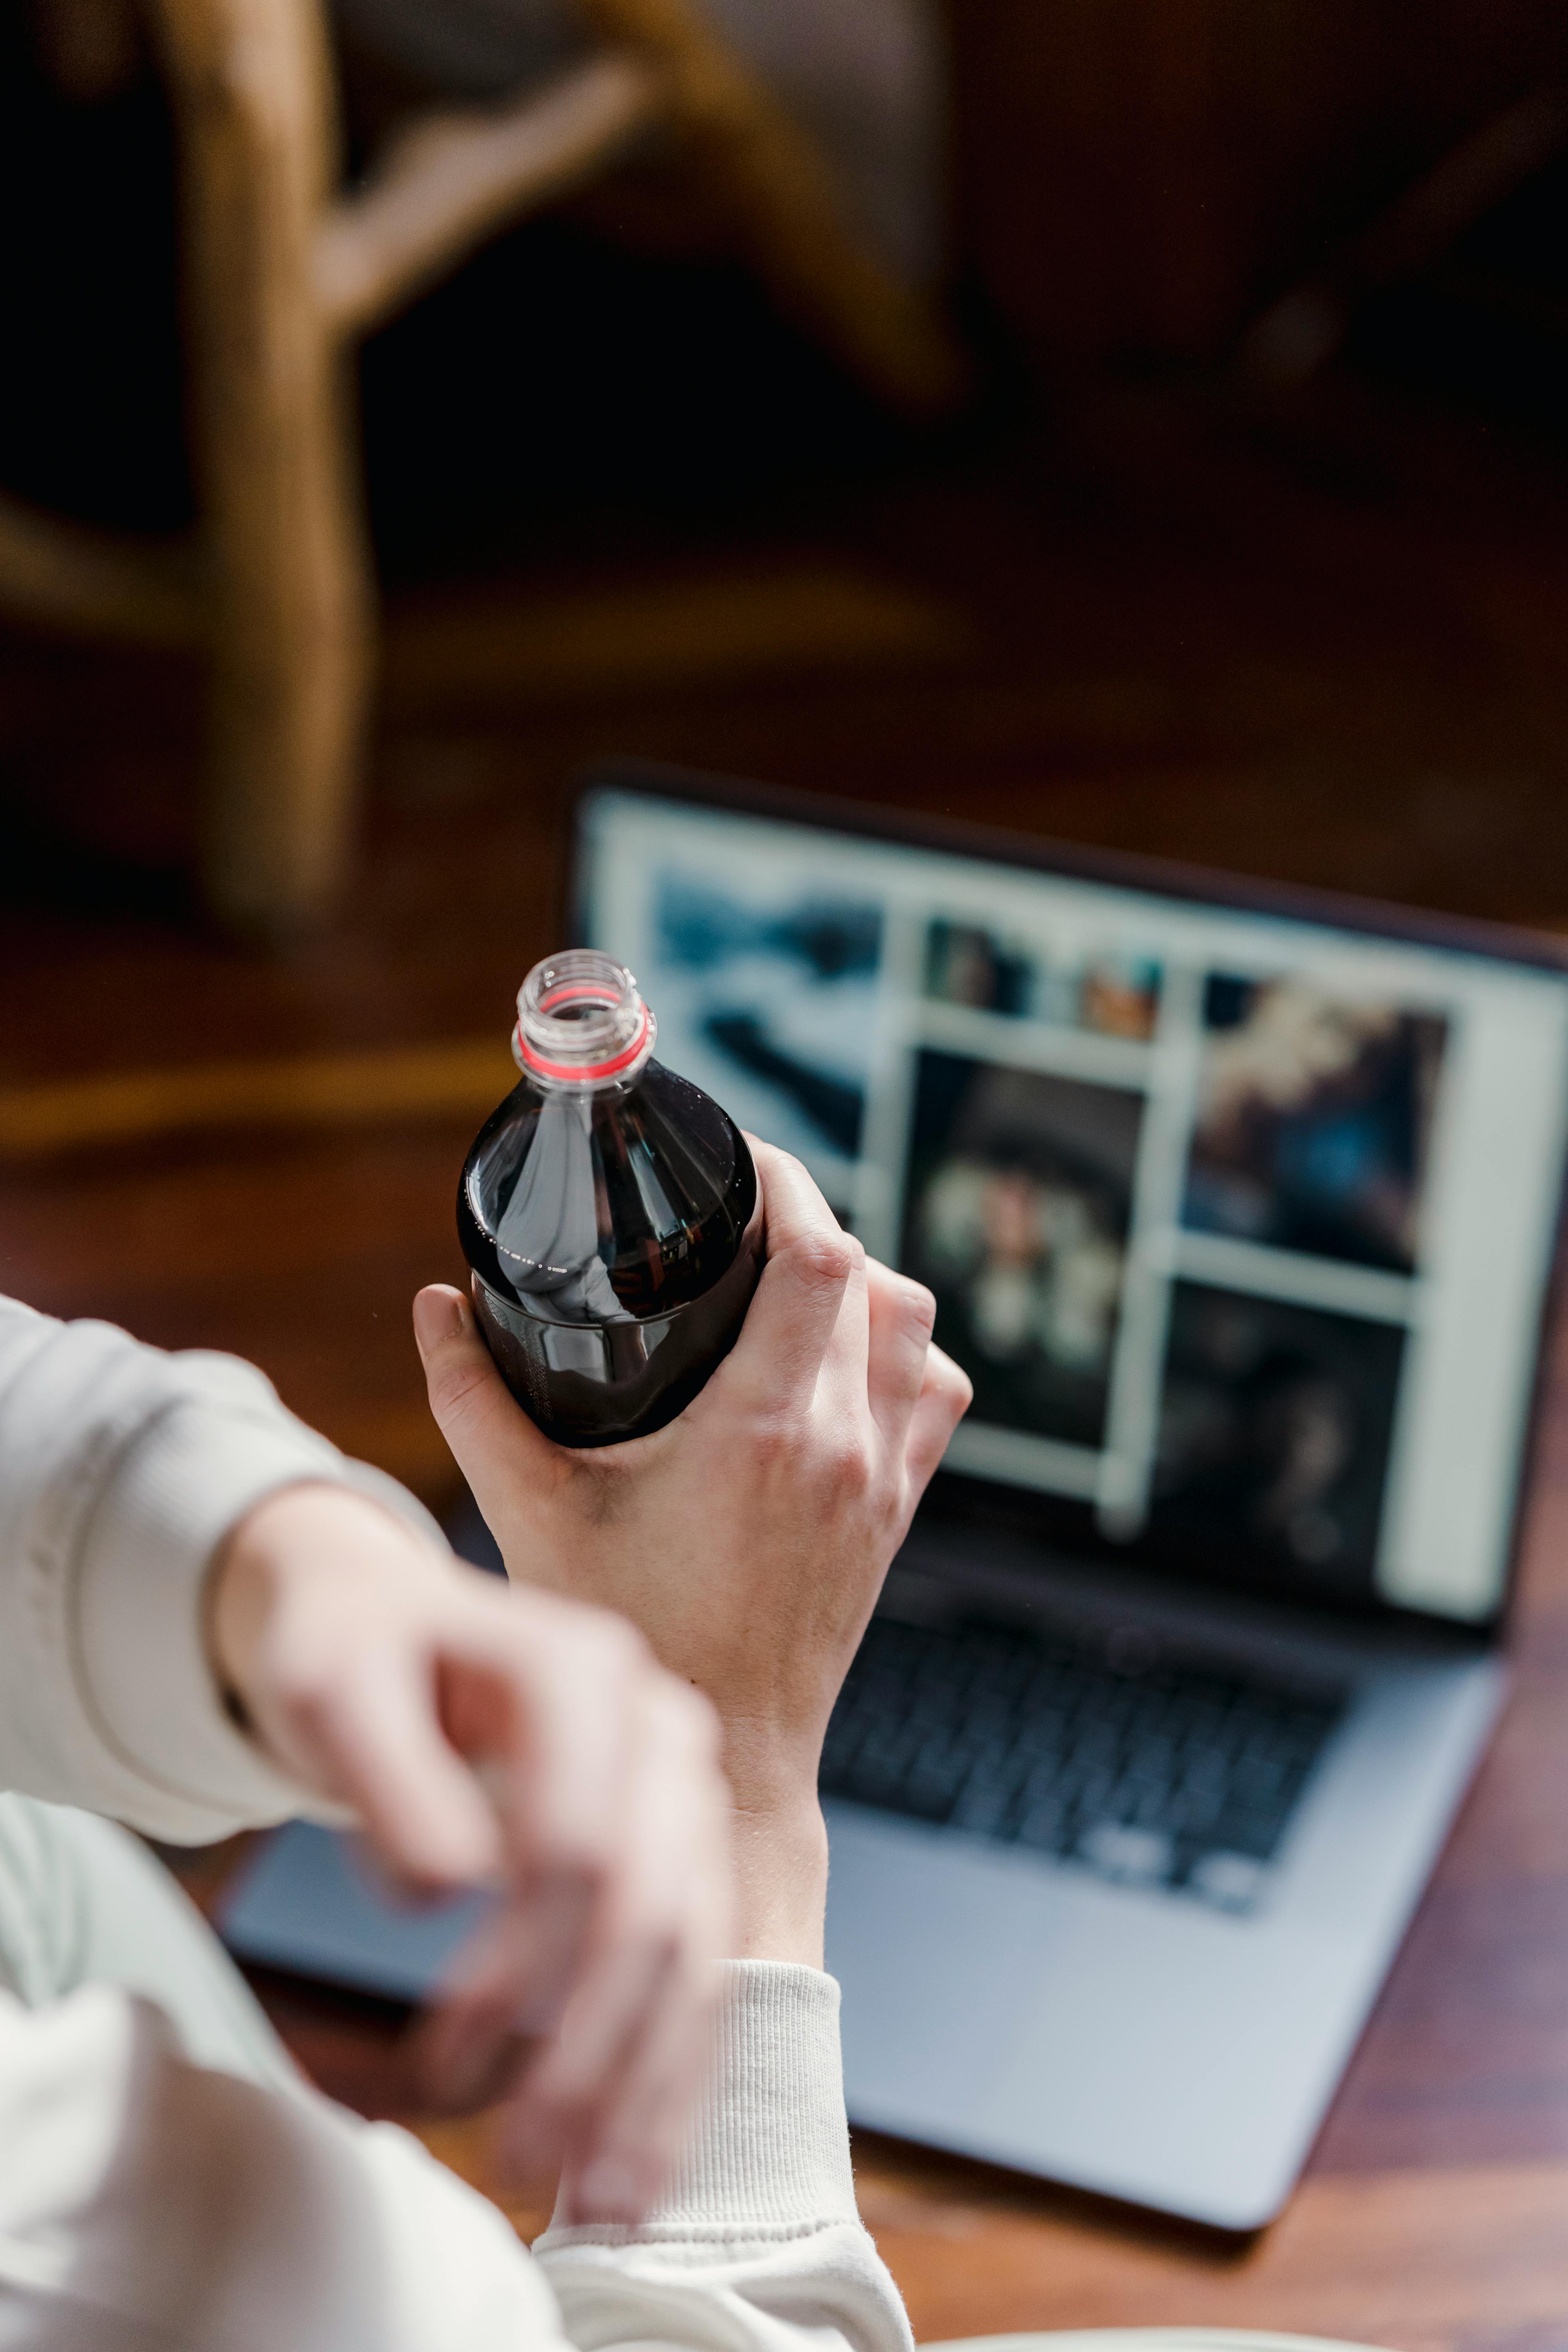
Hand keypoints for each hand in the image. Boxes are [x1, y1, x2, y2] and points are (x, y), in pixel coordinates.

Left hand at [208, 1484, 730, 2220]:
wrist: (390, 1623)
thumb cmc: (351, 1658)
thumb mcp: (329, 1688)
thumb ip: (386, 1773)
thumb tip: (446, 1888)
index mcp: (581, 1670)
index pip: (577, 1845)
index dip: (519, 1968)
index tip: (439, 2060)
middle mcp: (659, 1721)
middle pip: (651, 1907)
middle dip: (592, 2050)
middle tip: (521, 2162)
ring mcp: (685, 1783)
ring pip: (697, 1950)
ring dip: (650, 2080)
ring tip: (599, 2196)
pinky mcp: (686, 1843)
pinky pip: (704, 1965)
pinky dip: (675, 2067)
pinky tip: (641, 2155)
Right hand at [413, 1140, 972, 1967]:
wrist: (724, 1760)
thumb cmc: (630, 1640)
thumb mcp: (530, 1516)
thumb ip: (474, 1402)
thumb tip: (434, 1306)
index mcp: (766, 1431)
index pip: (820, 1255)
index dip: (787, 1183)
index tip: (739, 1161)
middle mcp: (845, 1446)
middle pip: (874, 1276)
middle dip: (814, 1222)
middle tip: (746, 1216)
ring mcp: (884, 1480)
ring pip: (917, 1329)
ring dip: (864, 1286)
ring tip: (789, 1280)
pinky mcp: (899, 1512)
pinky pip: (938, 1396)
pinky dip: (901, 1356)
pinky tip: (840, 1360)